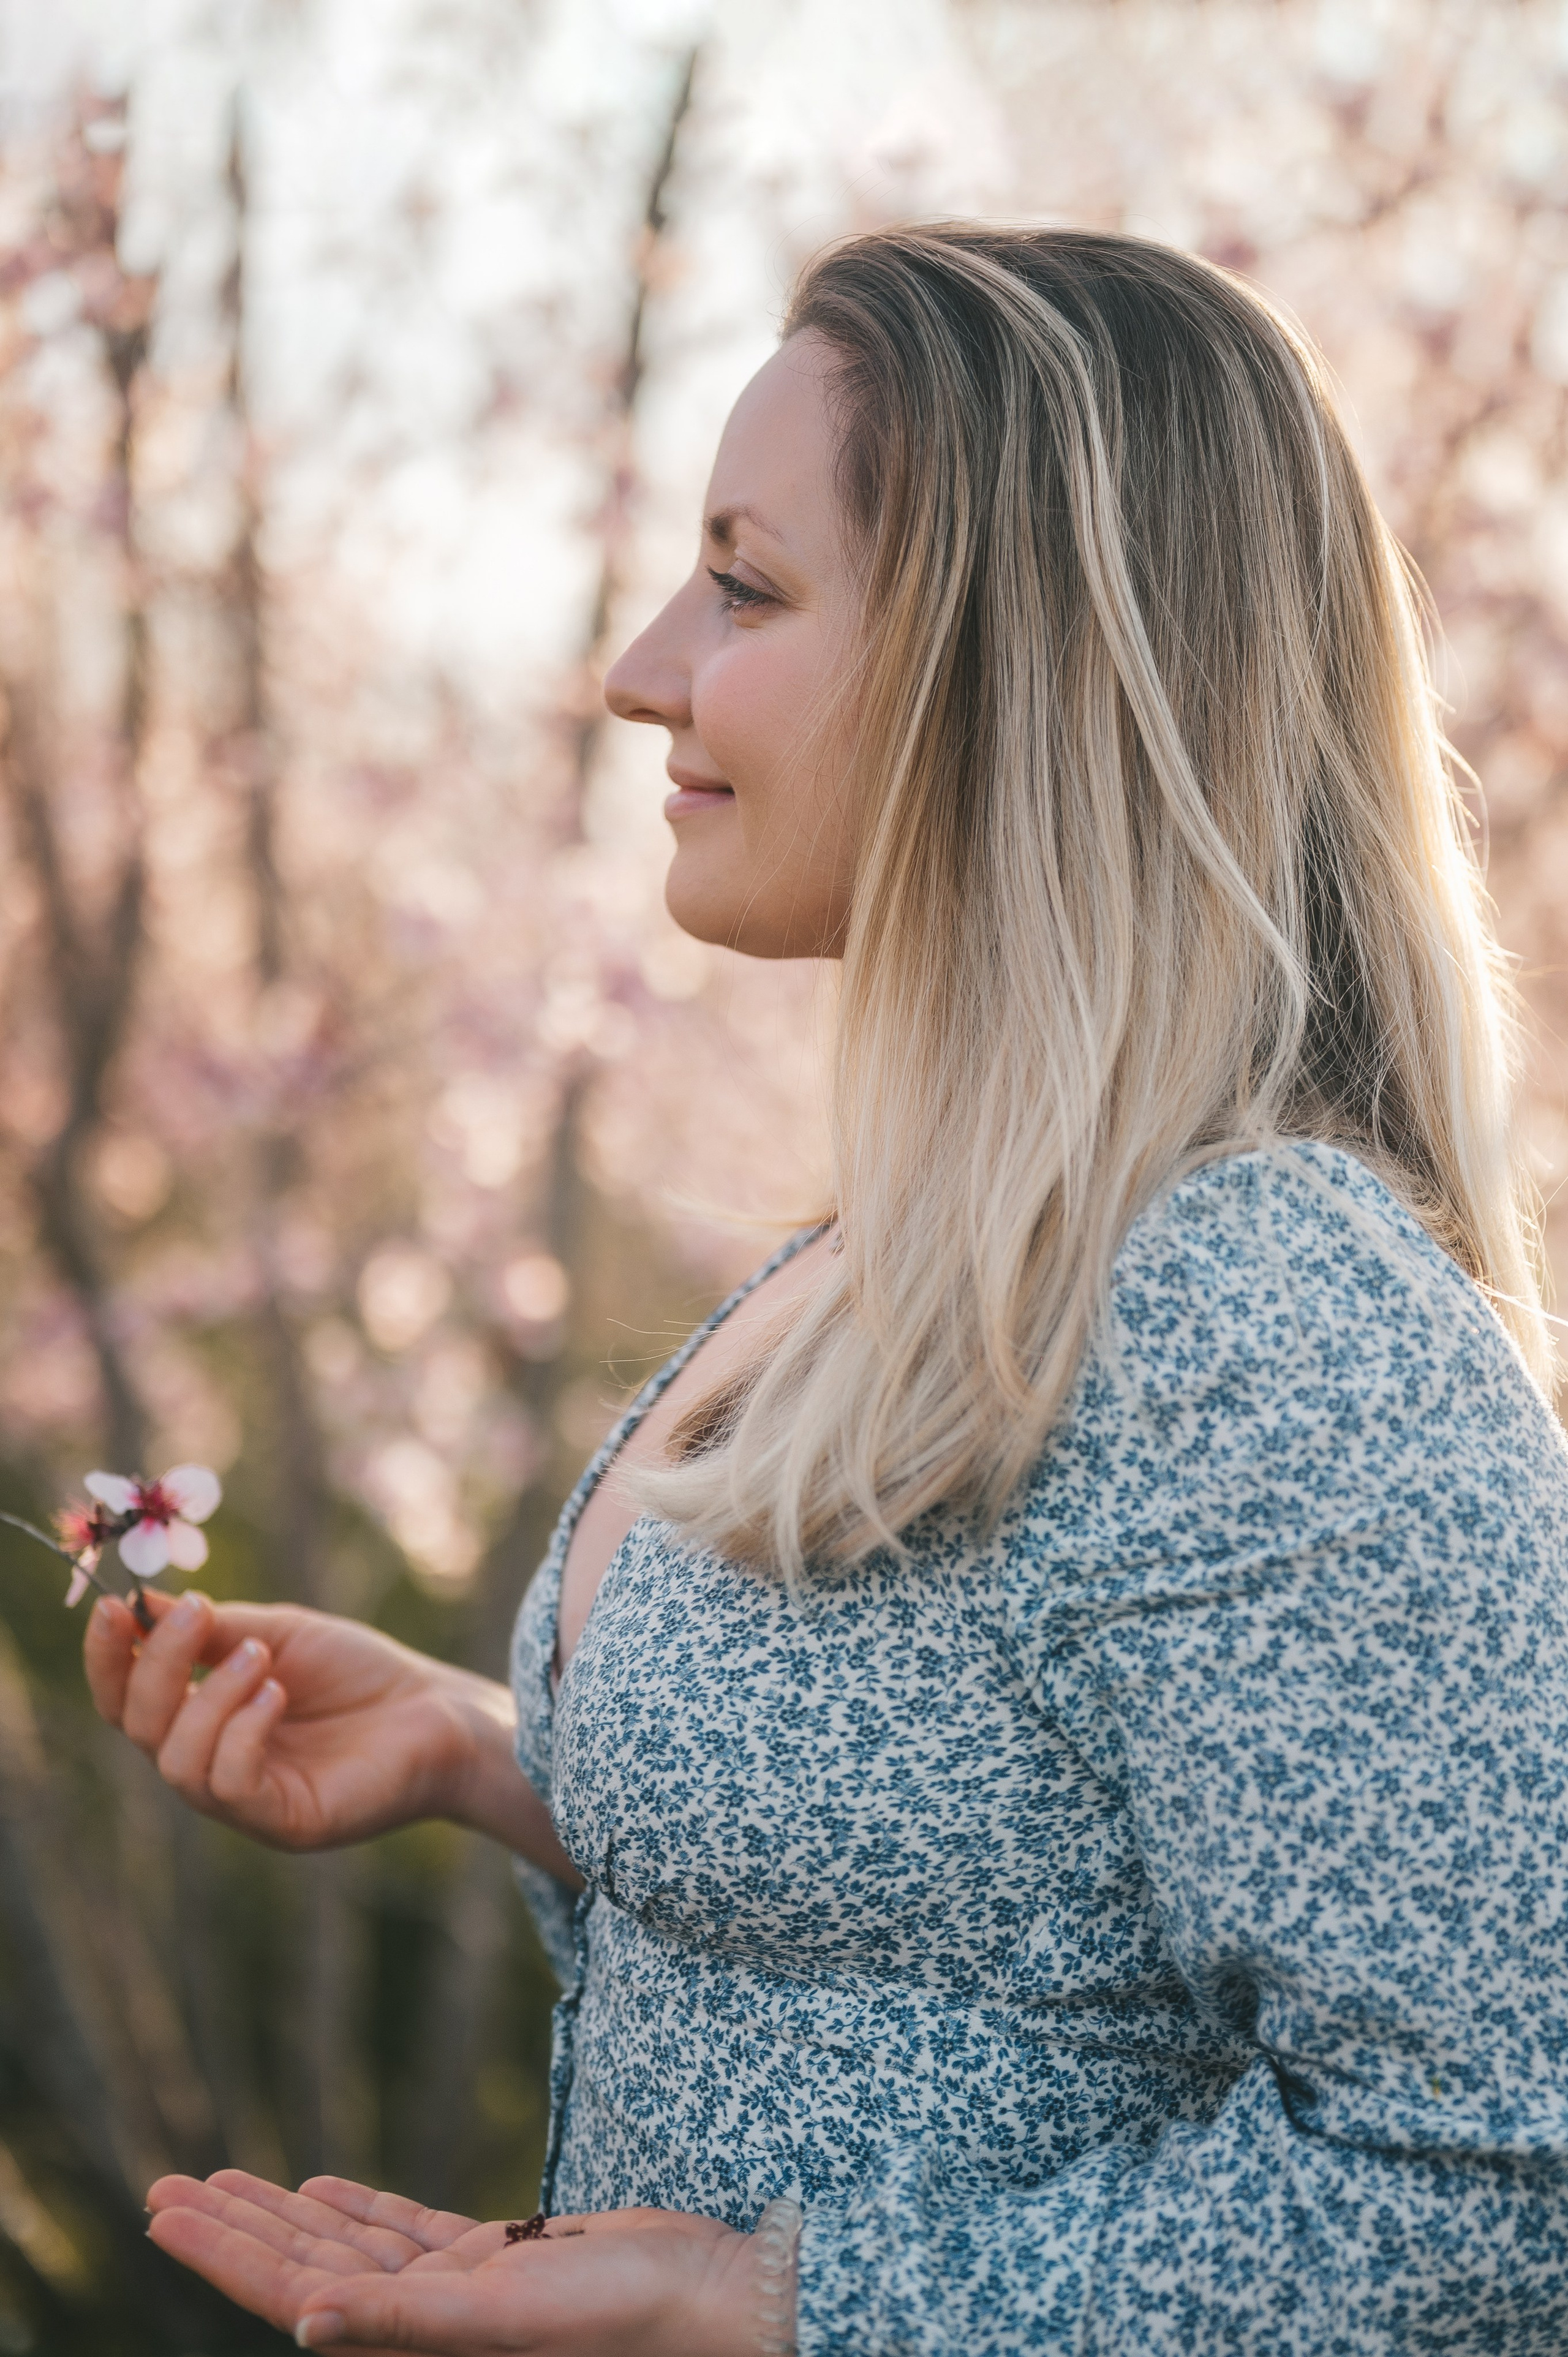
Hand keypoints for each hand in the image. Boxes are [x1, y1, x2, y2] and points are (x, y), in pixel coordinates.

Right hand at [84, 1589, 577, 1876]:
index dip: (109, 1658)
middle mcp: (213, 1764)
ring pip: (177, 1763)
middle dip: (156, 1667)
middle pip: (139, 1729)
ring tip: (262, 1654)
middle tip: (193, 1615)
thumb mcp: (281, 1633)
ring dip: (209, 1697)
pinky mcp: (283, 1823)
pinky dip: (241, 1732)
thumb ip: (213, 1629)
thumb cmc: (362, 1674)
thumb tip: (142, 1603)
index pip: (127, 1700)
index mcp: (204, 1719)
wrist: (440, 1711)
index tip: (114, 1607)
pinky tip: (277, 1694)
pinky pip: (229, 1787)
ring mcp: (246, 1801)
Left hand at [146, 2167, 763, 2355]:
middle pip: (306, 2267)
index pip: (293, 2292)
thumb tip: (300, 2324)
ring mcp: (460, 2289)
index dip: (225, 2255)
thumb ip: (401, 2323)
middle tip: (164, 2187)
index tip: (164, 2212)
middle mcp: (423, 2321)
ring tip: (223, 2180)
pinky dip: (359, 2207)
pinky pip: (406, 2232)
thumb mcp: (501, 2314)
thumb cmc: (616, 2316)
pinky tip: (320, 2185)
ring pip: (349, 2246)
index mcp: (413, 2341)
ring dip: (284, 2213)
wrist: (707, 2296)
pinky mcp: (499, 2259)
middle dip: (234, 2229)